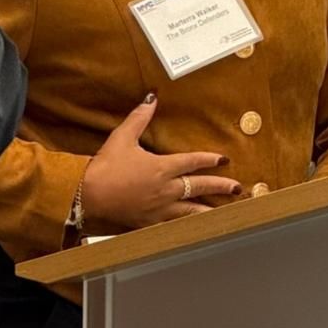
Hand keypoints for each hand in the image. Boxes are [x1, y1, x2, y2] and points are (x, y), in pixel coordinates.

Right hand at [80, 95, 241, 232]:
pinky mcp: (150, 223)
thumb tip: (152, 98)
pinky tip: (194, 228)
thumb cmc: (105, 166)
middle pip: (199, 188)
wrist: (89, 195)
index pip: (192, 162)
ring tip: (226, 213)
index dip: (209, 159)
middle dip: (221, 187)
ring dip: (210, 211)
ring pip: (192, 212)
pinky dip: (188, 226)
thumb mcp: (122, 137)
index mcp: (161, 168)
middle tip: (238, 188)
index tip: (224, 159)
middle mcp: (165, 190)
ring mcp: (159, 210)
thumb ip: (140, 117)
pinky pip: (175, 225)